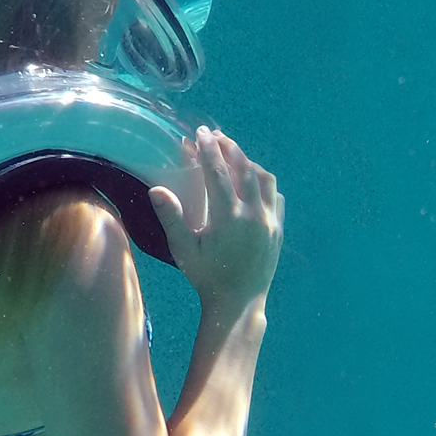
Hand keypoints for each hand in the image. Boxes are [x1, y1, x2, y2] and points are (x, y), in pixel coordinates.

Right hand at [148, 126, 283, 308]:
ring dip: (248, 162)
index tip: (200, 133)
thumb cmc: (206, 276)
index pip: (219, 172)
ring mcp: (271, 221)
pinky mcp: (279, 229)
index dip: (208, 149)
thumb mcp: (184, 250)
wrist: (238, 302)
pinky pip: (277, 196)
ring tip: (233, 155)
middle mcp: (254, 215)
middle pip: (244, 168)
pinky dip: (264, 183)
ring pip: (265, 179)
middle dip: (229, 147)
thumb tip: (156, 189)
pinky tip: (253, 181)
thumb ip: (172, 218)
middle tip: (215, 135)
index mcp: (229, 218)